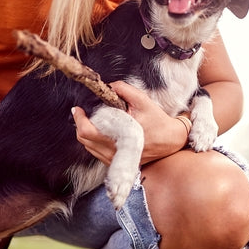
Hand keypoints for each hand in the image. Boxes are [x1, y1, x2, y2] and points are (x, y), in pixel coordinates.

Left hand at [73, 81, 189, 164]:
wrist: (170, 141)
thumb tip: (108, 86)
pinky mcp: (115, 162)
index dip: (79, 119)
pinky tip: (101, 131)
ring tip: (93, 121)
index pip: (88, 131)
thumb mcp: (143, 101)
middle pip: (83, 139)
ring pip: (88, 147)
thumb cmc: (158, 121)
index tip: (78, 109)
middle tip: (82, 113)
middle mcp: (115, 151)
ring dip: (86, 133)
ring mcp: (114, 159)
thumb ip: (124, 90)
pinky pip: (95, 152)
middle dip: (80, 124)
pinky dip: (93, 141)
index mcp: (120, 135)